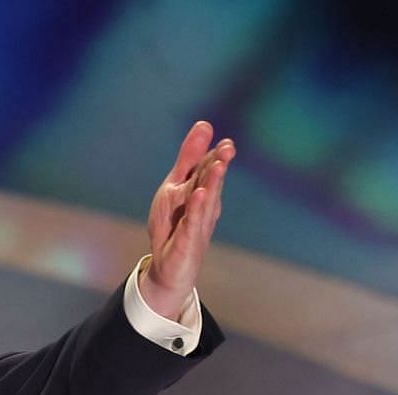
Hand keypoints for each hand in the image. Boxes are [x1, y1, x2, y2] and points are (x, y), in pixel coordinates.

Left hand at [141, 121, 234, 321]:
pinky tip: (199, 195)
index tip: (225, 141)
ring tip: (218, 164)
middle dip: (218, 164)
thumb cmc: (174, 224)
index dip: (216, 154)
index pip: (208, 168)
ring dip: (212, 182)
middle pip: (211, 181)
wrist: (169, 266)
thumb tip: (204, 124)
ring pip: (205, 198)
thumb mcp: (175, 186)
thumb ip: (189, 157)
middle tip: (228, 148)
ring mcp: (198, 222)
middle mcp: (204, 204)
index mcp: (202, 189)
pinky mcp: (189, 238)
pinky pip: (193, 220)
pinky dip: (196, 208)